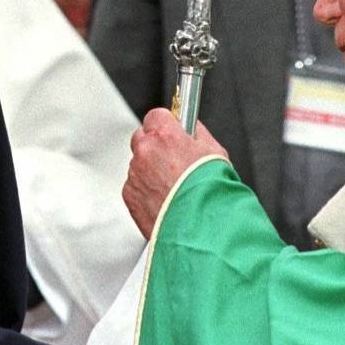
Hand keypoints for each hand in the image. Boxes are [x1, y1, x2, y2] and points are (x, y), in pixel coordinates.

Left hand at [123, 108, 228, 237]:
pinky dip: (146, 192)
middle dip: (154, 145)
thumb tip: (191, 127)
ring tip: (173, 188)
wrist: (201, 228)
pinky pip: (135, 187)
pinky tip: (166, 201)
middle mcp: (145, 152)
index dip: (166, 125)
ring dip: (151, 171)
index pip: (156, 115)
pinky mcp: (129, 196)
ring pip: (138, 165)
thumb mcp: (214, 152)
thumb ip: (198, 134)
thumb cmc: (211, 191)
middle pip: (142, 137)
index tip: (173, 131)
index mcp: (165, 136)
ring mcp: (134, 175)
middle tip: (172, 159)